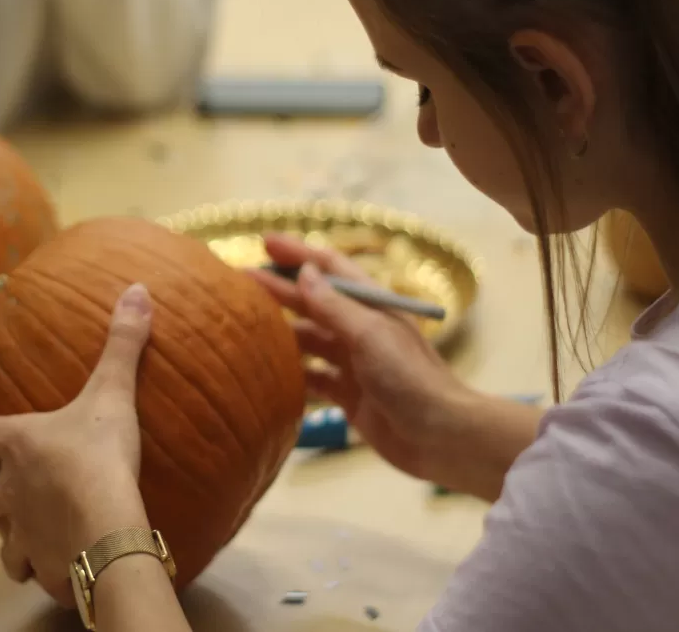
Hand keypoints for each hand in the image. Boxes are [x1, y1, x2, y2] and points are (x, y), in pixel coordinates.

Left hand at [0, 284, 153, 604]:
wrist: (105, 524)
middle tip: (0, 495)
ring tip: (26, 539)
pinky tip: (55, 566)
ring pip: (0, 543)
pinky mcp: (41, 565)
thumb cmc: (100, 453)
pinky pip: (33, 571)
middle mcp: (9, 490)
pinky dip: (40, 569)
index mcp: (17, 444)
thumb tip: (137, 289)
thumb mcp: (112, 393)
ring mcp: (21, 532)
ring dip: (8, 541)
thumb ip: (123, 344)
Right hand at [248, 234, 474, 481]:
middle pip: (313, 302)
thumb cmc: (410, 378)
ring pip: (310, 338)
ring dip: (281, 330)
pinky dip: (292, 372)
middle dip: (279, 290)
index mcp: (372, 305)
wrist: (439, 436)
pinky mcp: (348, 393)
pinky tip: (265, 369)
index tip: (265, 242)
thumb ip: (334, 306)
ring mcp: (353, 361)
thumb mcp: (370, 335)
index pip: (330, 269)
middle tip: (239, 281)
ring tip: (244, 325)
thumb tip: (305, 273)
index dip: (299, 254)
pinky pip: (313, 376)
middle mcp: (361, 328)